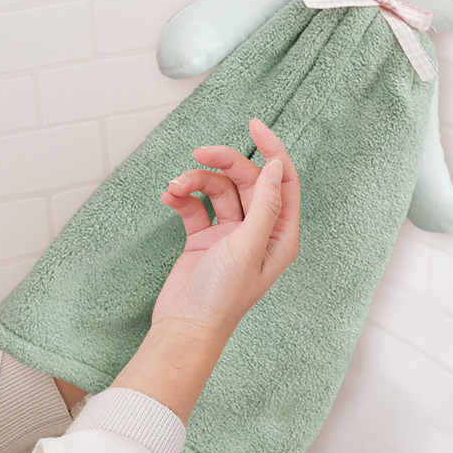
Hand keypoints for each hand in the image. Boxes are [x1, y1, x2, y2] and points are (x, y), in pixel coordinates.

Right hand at [150, 118, 299, 340]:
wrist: (185, 327)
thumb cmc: (222, 296)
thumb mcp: (249, 245)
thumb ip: (265, 204)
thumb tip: (276, 166)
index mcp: (279, 234)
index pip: (283, 181)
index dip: (273, 150)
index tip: (254, 125)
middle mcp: (258, 231)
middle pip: (247, 180)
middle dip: (224, 163)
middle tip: (200, 153)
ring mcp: (230, 234)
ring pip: (217, 190)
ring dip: (195, 182)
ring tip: (175, 186)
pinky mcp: (204, 238)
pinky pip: (196, 206)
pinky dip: (183, 197)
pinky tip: (169, 197)